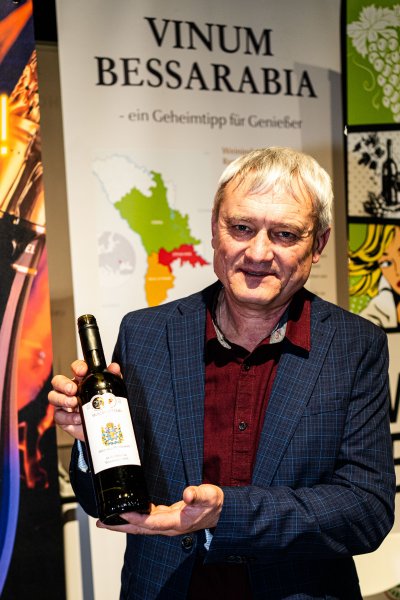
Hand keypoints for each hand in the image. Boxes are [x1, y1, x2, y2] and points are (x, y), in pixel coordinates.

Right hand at [48, 359, 121, 440]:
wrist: (100, 428)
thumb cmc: (103, 405)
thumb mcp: (110, 390)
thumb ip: (113, 377)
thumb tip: (114, 367)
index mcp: (81, 379)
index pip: (75, 368)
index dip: (77, 367)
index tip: (82, 371)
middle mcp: (69, 389)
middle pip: (58, 381)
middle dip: (63, 384)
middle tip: (73, 390)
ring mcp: (63, 403)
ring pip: (53, 396)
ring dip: (62, 399)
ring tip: (74, 403)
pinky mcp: (61, 418)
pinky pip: (59, 416)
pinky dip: (68, 417)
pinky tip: (78, 418)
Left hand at [97, 484, 223, 535]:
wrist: (220, 511)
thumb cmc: (213, 503)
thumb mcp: (209, 496)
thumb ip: (198, 494)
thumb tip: (188, 493)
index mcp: (177, 522)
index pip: (151, 523)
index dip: (135, 519)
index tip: (121, 514)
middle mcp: (168, 526)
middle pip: (139, 529)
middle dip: (120, 526)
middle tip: (101, 523)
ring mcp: (166, 524)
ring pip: (140, 526)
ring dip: (123, 523)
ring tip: (106, 519)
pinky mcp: (166, 518)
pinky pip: (146, 520)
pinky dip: (134, 517)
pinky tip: (126, 511)